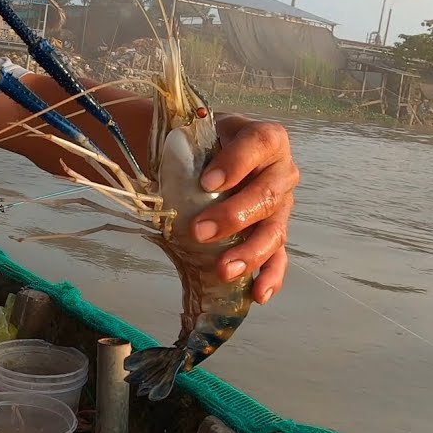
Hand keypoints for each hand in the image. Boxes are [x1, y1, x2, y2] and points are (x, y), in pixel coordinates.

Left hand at [191, 113, 297, 304]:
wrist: (211, 158)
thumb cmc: (203, 146)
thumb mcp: (195, 137)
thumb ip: (182, 151)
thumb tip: (148, 180)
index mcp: (265, 138)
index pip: (258, 145)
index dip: (236, 163)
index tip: (206, 182)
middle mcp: (282, 171)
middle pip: (267, 193)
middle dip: (233, 216)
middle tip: (199, 232)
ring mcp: (283, 205)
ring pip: (274, 230)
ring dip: (249, 252)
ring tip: (225, 270)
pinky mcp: (276, 232)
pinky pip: (279, 257)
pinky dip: (270, 276)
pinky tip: (258, 294)